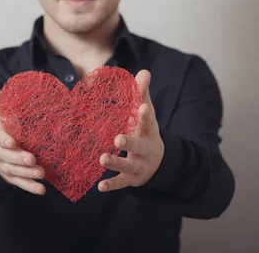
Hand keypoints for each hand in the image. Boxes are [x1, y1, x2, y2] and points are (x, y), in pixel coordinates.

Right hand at [0, 82, 45, 194]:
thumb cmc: (0, 125)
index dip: (4, 140)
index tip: (13, 141)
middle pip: (7, 157)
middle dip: (19, 159)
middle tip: (32, 159)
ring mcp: (5, 166)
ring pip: (15, 172)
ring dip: (27, 174)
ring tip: (41, 173)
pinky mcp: (13, 177)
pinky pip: (21, 184)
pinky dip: (30, 187)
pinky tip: (41, 190)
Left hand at [98, 69, 164, 191]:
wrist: (158, 162)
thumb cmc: (146, 131)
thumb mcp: (146, 114)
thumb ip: (142, 94)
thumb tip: (144, 71)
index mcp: (148, 131)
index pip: (147, 121)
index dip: (144, 115)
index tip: (141, 107)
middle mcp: (145, 149)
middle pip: (138, 146)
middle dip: (128, 143)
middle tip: (117, 139)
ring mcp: (139, 165)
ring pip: (128, 166)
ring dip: (115, 163)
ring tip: (102, 158)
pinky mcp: (131, 179)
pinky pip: (121, 183)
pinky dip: (112, 185)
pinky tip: (100, 187)